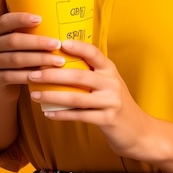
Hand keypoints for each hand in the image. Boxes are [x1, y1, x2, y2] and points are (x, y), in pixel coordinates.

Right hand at [0, 0, 63, 104]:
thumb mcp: (9, 35)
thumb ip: (7, 14)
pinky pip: (13, 78)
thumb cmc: (12, 55)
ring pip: (16, 60)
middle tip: (58, 43)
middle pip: (13, 41)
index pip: (4, 20)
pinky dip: (30, 76)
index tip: (41, 18)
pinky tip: (45, 76)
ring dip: (39, 60)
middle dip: (38, 42)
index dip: (21, 19)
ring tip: (59, 60)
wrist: (0, 88)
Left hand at [28, 40, 154, 159]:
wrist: (139, 130)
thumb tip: (61, 62)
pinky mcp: (107, 119)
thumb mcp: (109, 83)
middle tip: (33, 73)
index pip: (93, 52)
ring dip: (52, 96)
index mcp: (110, 69)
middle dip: (52, 74)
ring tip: (35, 95)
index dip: (77, 47)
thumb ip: (92, 73)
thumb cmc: (116, 103)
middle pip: (78, 75)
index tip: (59, 42)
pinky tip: (48, 113)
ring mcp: (110, 101)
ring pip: (76, 97)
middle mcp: (111, 82)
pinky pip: (79, 116)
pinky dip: (62, 114)